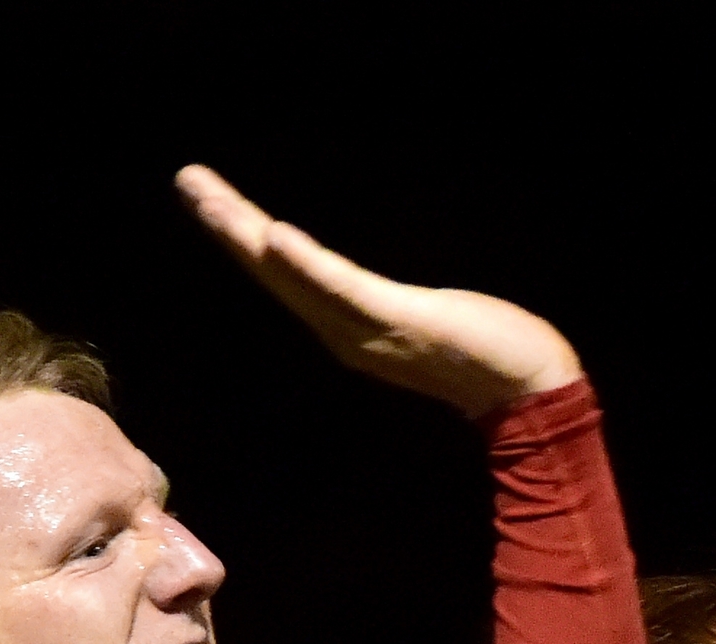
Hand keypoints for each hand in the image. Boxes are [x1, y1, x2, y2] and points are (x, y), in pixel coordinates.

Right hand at [176, 166, 582, 418]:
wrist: (530, 391)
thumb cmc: (484, 351)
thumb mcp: (423, 318)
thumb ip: (388, 307)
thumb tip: (365, 292)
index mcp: (348, 324)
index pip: (284, 271)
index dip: (242, 235)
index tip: (204, 194)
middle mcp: (346, 331)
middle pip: (274, 270)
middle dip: (227, 226)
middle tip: (186, 180)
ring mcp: (368, 329)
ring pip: (294, 277)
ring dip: (248, 236)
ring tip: (208, 198)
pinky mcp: (398, 321)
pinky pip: (344, 291)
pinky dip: (308, 268)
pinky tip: (277, 237)